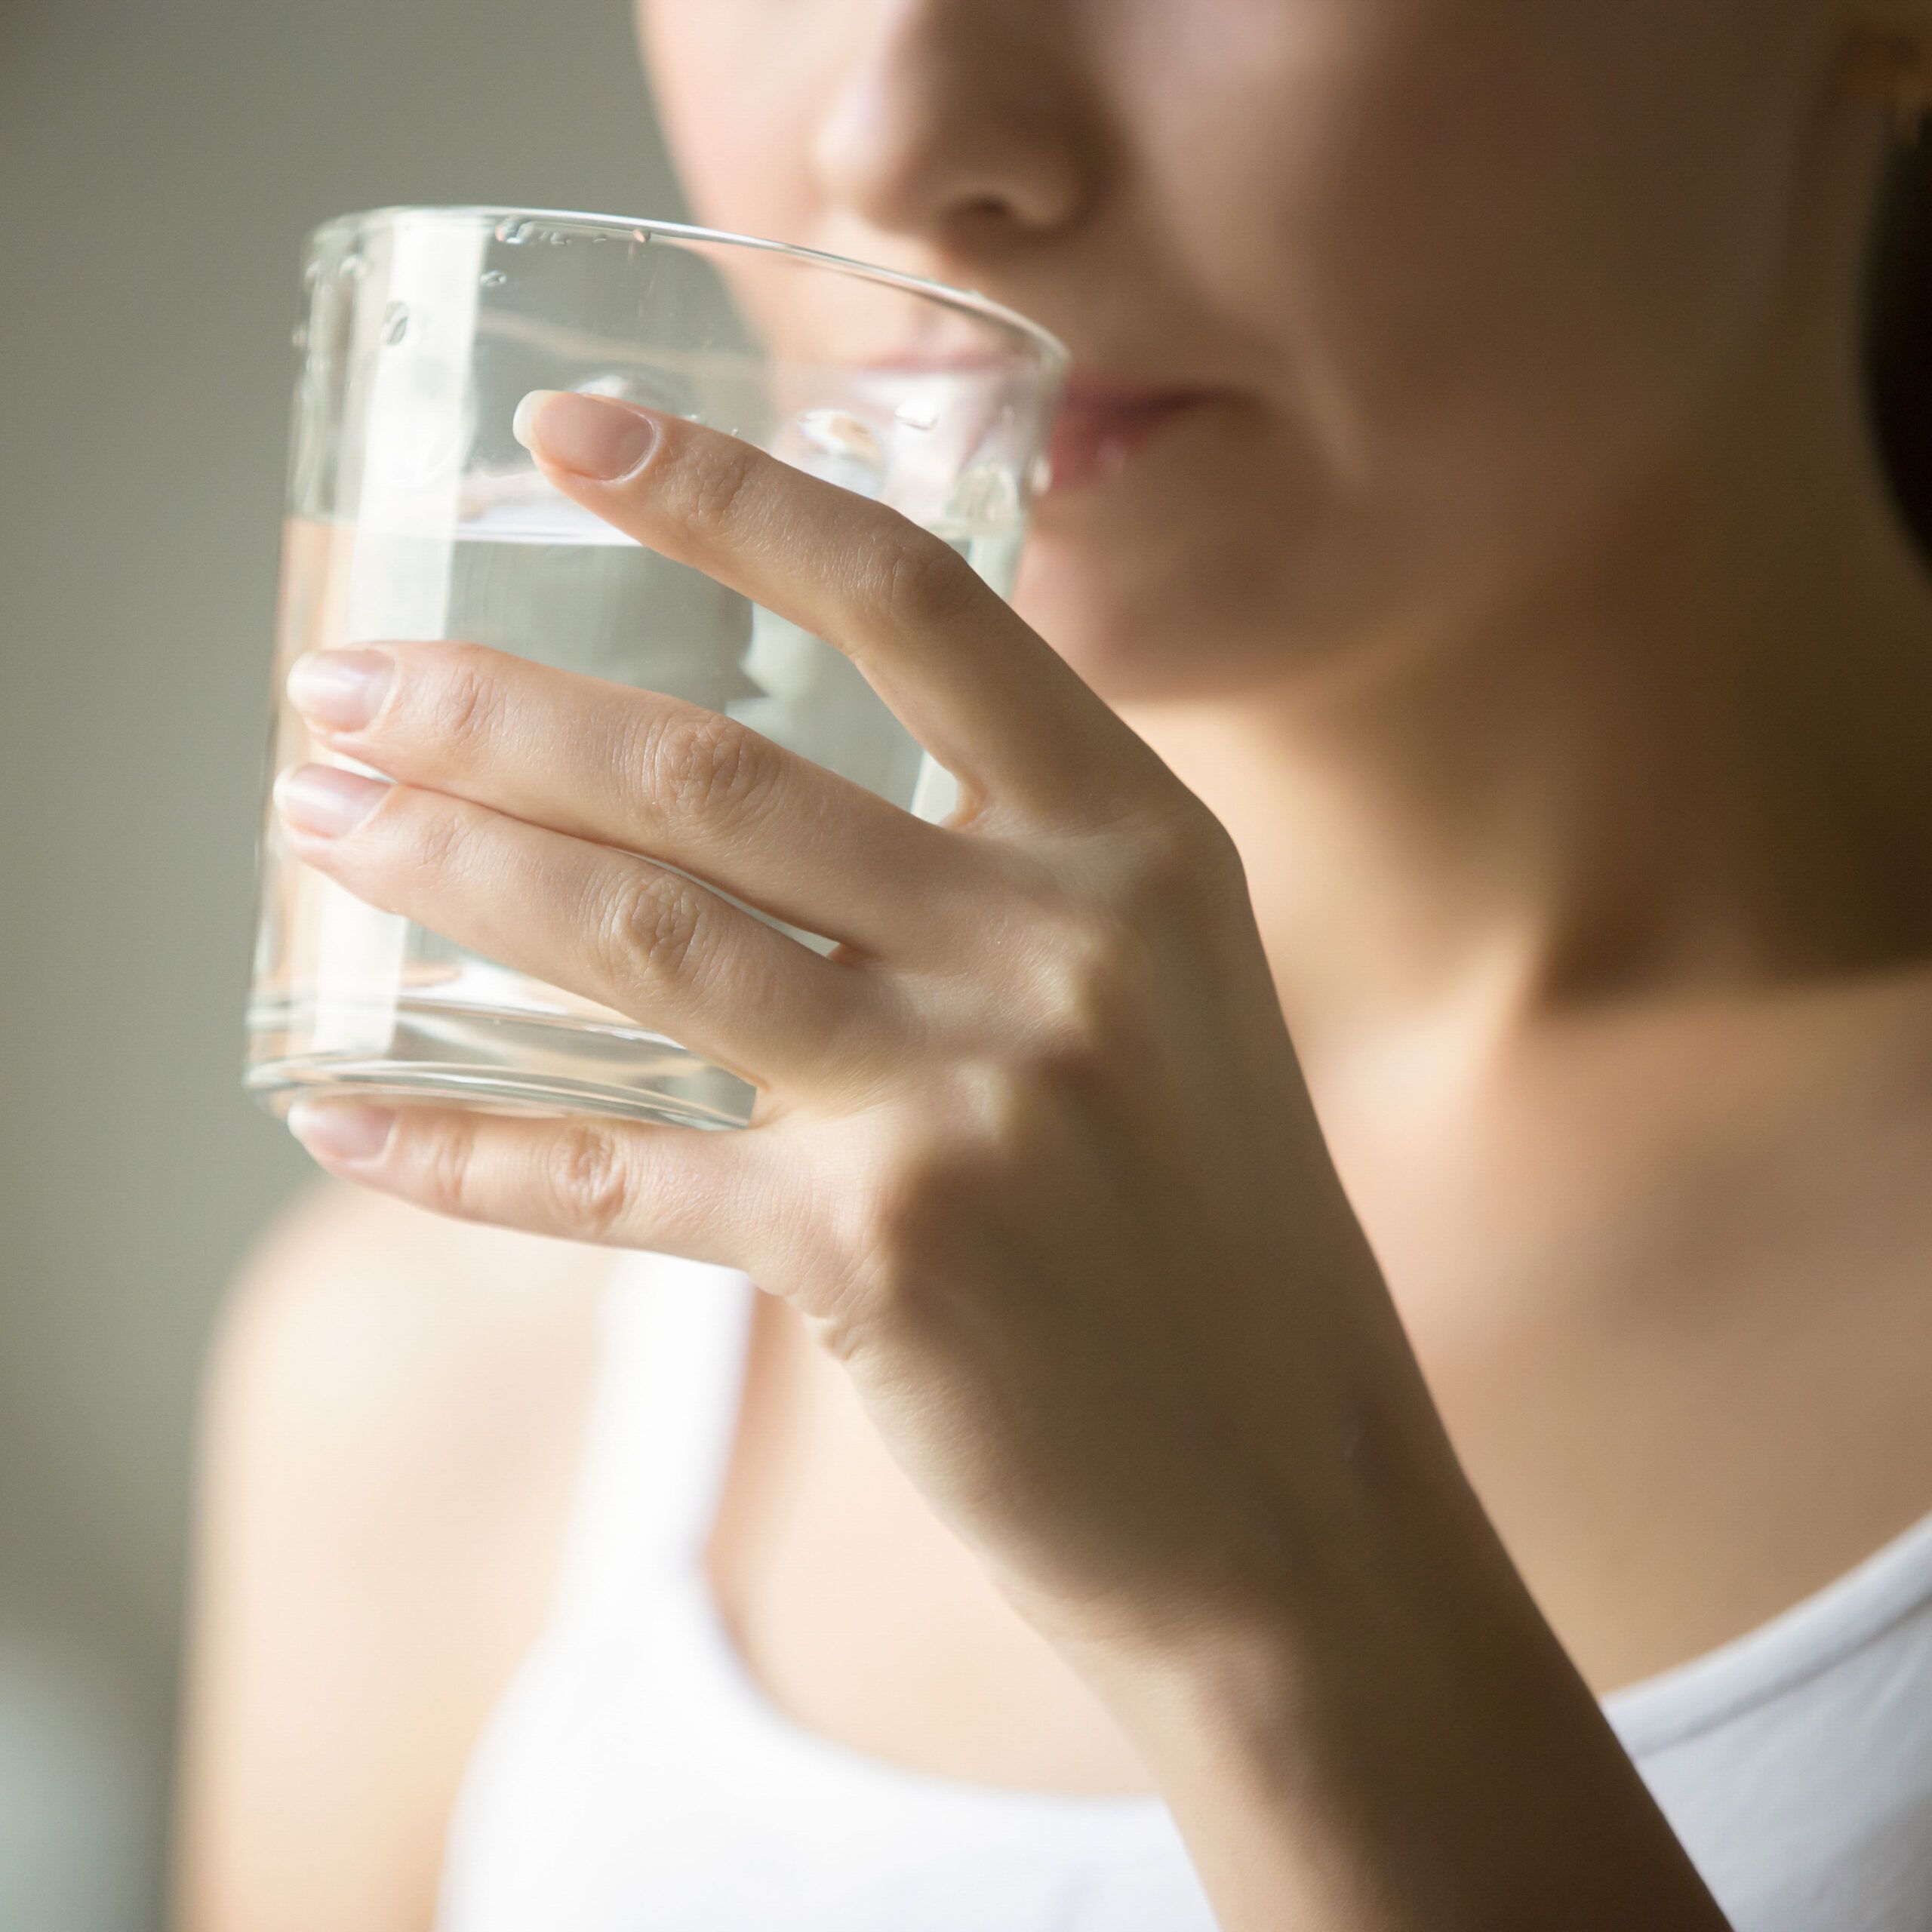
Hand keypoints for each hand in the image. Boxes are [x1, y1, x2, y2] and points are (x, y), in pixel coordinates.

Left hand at [274, 388, 1450, 1662]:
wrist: (1289, 1491)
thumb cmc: (1206, 1227)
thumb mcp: (1162, 994)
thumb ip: (1003, 876)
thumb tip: (755, 804)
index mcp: (1142, 841)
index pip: (914, 601)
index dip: (728, 494)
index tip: (566, 432)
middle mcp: (1062, 943)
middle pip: (719, 771)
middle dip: (496, 708)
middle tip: (344, 684)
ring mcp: (969, 1101)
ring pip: (645, 933)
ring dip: (449, 866)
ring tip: (320, 821)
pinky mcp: (877, 1258)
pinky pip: (615, 1175)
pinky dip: (462, 1146)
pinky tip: (341, 1114)